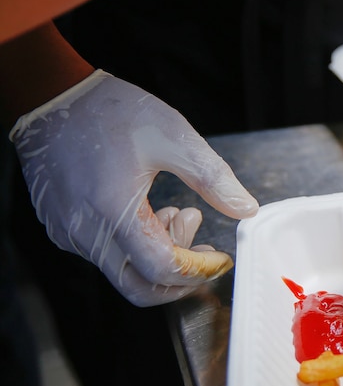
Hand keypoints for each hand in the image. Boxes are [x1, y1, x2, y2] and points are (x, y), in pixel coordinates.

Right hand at [10, 70, 257, 305]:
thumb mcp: (174, 138)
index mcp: (113, 212)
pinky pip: (103, 256)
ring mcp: (67, 233)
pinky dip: (135, 247)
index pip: (163, 269)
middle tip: (204, 248)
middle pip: (140, 289)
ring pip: (123, 272)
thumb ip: (213, 178)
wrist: (52, 96)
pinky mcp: (60, 228)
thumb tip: (246, 209)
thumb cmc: (110, 111)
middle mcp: (85, 232)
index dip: (201, 270)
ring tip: (178, 211)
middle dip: (181, 278)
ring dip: (160, 255)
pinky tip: (150, 212)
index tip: (222, 257)